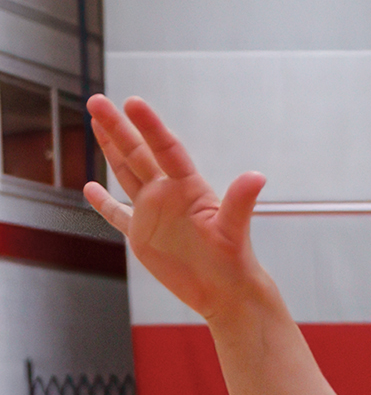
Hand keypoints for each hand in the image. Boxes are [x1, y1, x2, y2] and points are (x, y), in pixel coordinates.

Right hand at [83, 96, 272, 323]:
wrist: (227, 293)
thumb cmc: (235, 262)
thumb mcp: (233, 230)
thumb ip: (240, 202)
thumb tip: (257, 177)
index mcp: (189, 189)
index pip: (166, 150)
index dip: (150, 127)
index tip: (132, 103)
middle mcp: (169, 194)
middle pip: (139, 155)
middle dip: (118, 128)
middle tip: (97, 101)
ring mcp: (154, 213)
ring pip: (127, 174)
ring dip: (111, 150)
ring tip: (96, 122)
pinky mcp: (142, 235)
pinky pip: (119, 214)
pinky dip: (104, 203)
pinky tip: (90, 187)